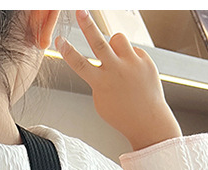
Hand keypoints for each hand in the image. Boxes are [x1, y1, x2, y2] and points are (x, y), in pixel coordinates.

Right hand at [56, 10, 181, 150]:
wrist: (148, 120)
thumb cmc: (122, 113)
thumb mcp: (101, 100)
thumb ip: (98, 78)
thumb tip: (102, 59)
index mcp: (101, 83)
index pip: (79, 64)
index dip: (67, 51)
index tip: (59, 40)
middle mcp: (116, 71)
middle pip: (98, 42)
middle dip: (87, 25)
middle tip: (80, 11)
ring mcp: (132, 64)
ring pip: (117, 39)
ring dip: (114, 46)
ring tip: (118, 60)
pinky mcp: (145, 61)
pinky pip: (132, 50)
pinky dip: (130, 59)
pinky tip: (134, 74)